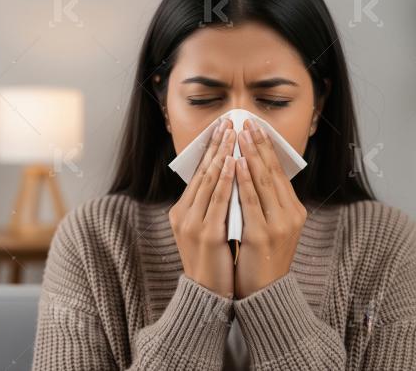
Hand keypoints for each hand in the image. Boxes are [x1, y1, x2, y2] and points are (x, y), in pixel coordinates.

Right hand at [168, 118, 236, 297]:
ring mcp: (192, 223)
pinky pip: (217, 200)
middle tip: (228, 122)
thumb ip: (213, 206)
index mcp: (182, 211)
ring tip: (232, 134)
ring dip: (222, 154)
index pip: (197, 174)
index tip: (221, 128)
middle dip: (217, 145)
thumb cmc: (213, 261)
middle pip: (202, 172)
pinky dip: (225, 178)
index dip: (210, 149)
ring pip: (208, 181)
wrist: (207, 294)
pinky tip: (233, 162)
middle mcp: (183, 214)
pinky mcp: (206, 234)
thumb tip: (230, 179)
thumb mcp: (208, 229)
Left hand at [234, 119, 307, 298]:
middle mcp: (291, 215)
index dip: (267, 149)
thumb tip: (252, 173)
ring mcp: (278, 225)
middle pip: (272, 173)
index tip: (257, 128)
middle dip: (259, 145)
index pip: (279, 174)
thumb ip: (267, 204)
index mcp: (295, 212)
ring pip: (262, 182)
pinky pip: (250, 200)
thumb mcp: (272, 228)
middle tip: (248, 122)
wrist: (264, 293)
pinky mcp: (262, 235)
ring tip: (241, 135)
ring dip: (250, 155)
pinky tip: (235, 163)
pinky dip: (243, 179)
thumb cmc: (262, 259)